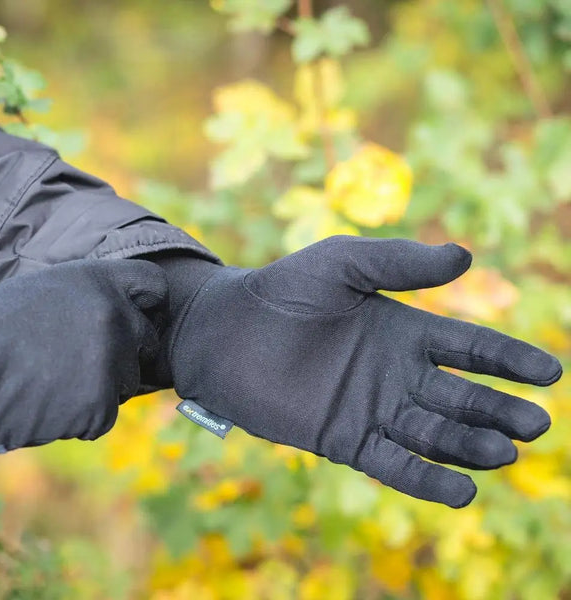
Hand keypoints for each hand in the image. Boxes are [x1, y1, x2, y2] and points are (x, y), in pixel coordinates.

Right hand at [0, 259, 167, 451]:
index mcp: (101, 281)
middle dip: (125, 351)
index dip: (150, 304)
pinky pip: (105, 414)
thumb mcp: (48, 289)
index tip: (141, 316)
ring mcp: (111, 361)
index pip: (155, 285)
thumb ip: (94, 294)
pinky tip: (48, 405)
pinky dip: (83, 416)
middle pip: (148, 339)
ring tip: (55, 382)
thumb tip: (126, 309)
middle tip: (84, 359)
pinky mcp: (99, 404)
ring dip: (102, 386)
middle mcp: (116, 316)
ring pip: (128, 380)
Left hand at [160, 236, 561, 507]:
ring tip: (504, 452)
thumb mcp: (343, 264)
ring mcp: (372, 409)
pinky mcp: (344, 440)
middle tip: (534, 423)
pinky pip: (393, 463)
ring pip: (434, 433)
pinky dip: (426, 478)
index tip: (549, 372)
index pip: (468, 348)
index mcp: (402, 330)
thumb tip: (467, 257)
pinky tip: (463, 489)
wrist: (225, 331)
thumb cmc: (283, 290)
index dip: (508, 360)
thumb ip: (400, 264)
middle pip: (460, 396)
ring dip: (469, 445)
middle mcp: (394, 373)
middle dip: (497, 409)